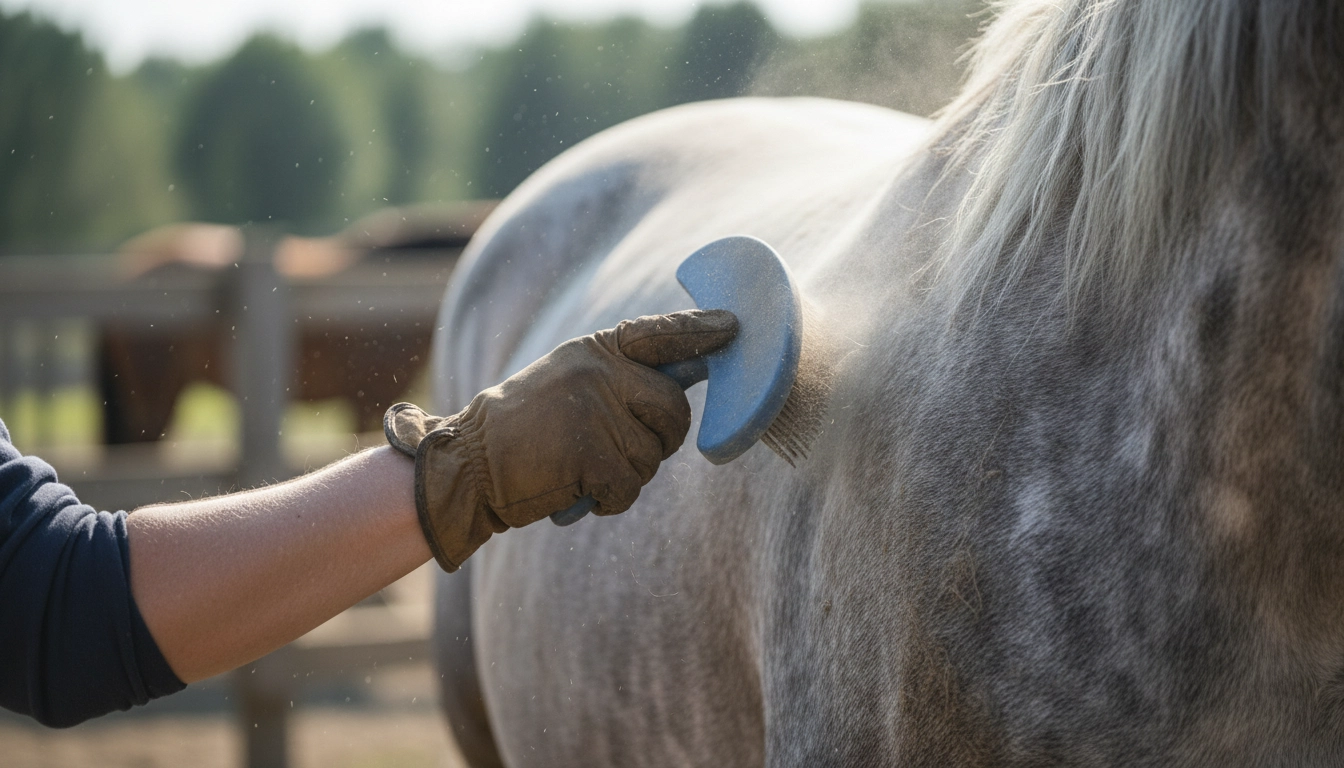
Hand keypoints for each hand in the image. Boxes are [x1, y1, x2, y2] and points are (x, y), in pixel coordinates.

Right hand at [384, 309, 737, 571]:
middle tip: (621, 451)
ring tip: (582, 468)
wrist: (469, 464)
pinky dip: (610, 499)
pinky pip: (630, 486)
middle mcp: (599, 372)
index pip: (659, 334)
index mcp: (596, 351)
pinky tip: (581, 491)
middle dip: (659, 439)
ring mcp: (595, 409)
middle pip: (673, 410)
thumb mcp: (570, 383)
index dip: (698, 332)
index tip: (731, 328)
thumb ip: (622, 377)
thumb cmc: (525, 431)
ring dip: (626, 475)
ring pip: (652, 455)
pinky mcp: (591, 451)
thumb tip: (694, 373)